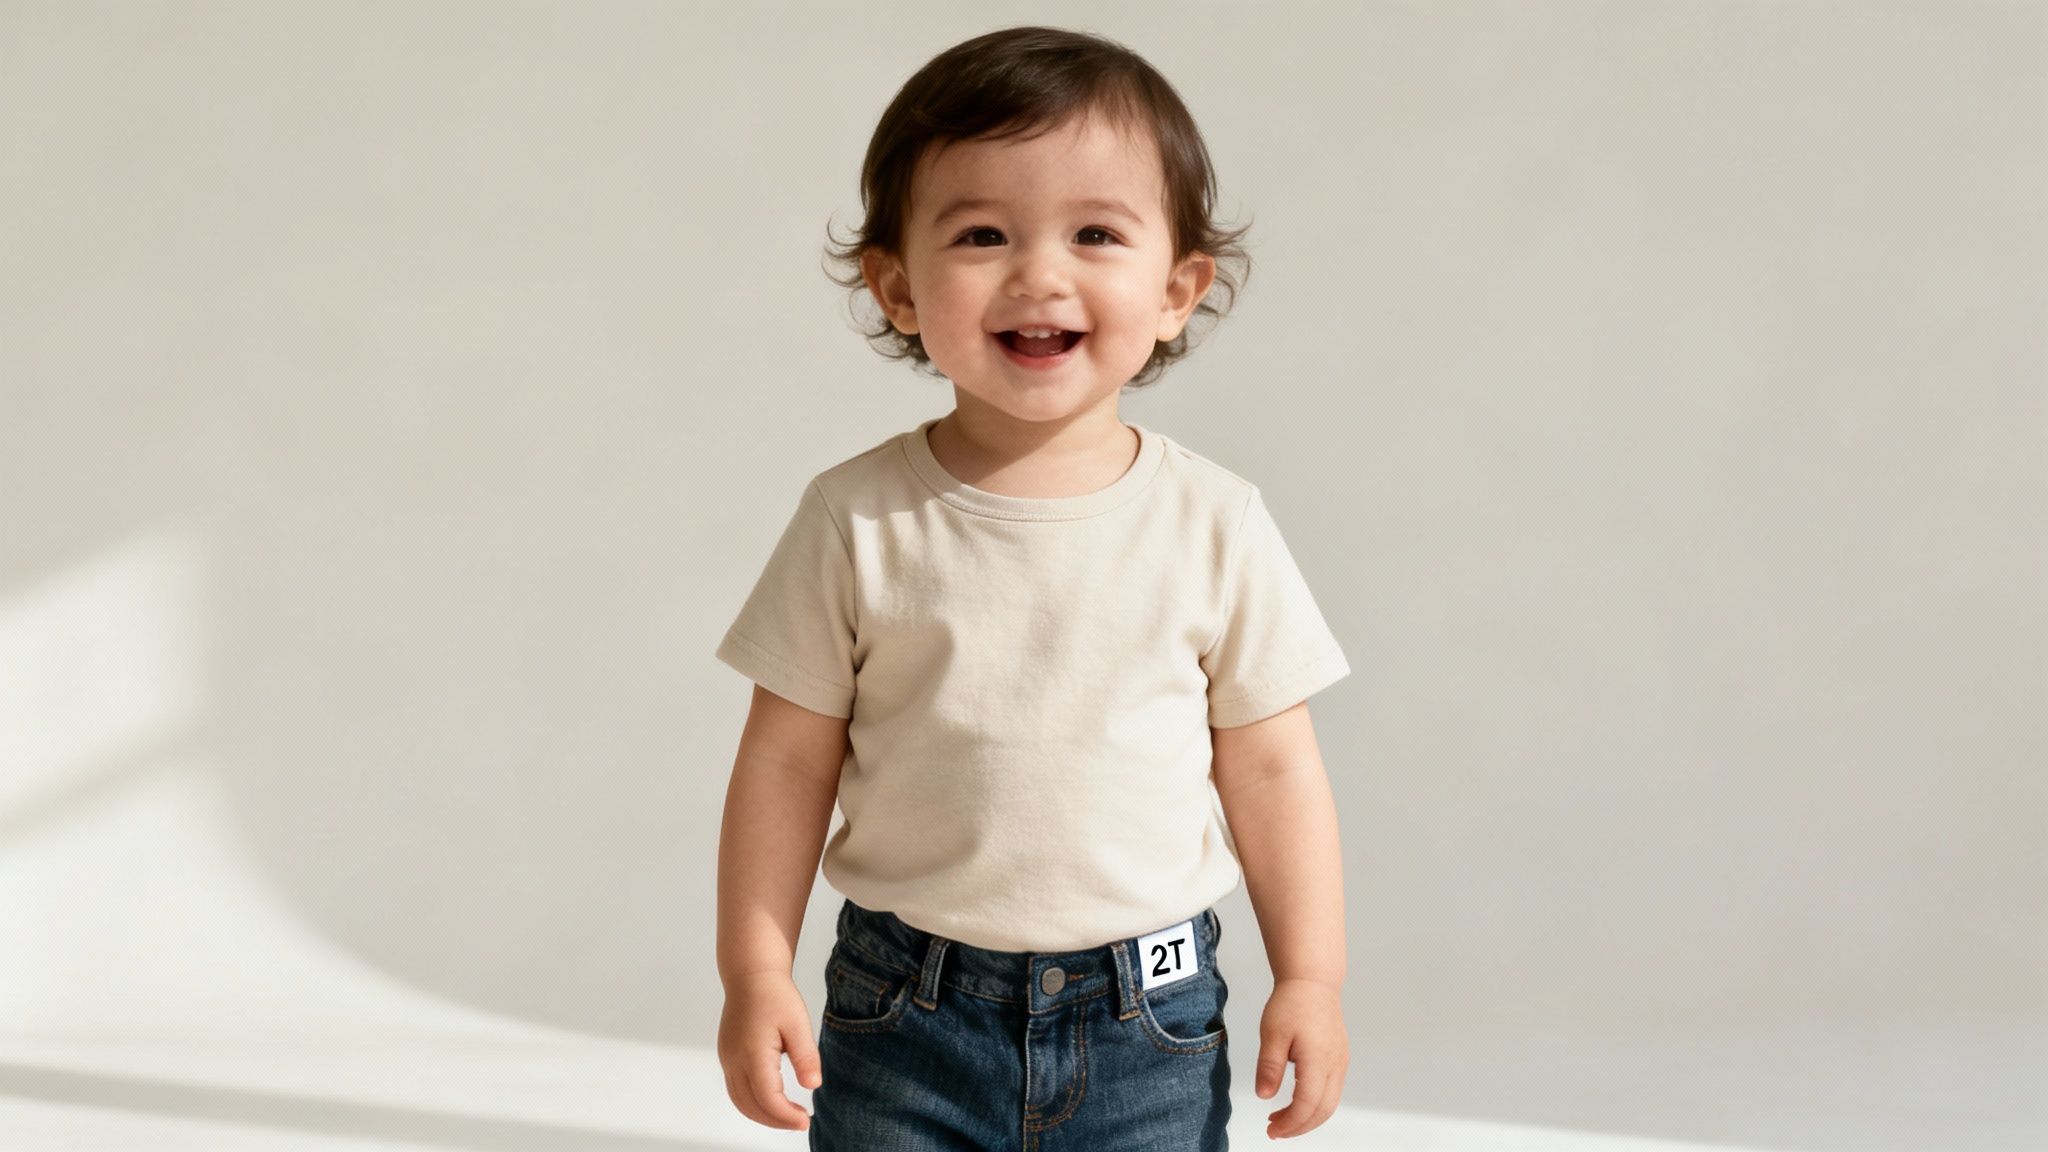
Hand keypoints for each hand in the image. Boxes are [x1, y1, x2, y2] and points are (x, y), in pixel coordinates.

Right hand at [718, 969, 822, 1130]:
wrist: (751, 974)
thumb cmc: (775, 995)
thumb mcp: (798, 1024)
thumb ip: (805, 1056)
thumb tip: (813, 1085)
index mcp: (752, 1054)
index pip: (768, 1099)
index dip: (786, 1116)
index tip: (805, 1119)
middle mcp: (734, 1060)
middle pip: (750, 1106)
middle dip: (775, 1120)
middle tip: (800, 1121)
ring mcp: (727, 1059)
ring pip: (739, 1101)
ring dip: (762, 1115)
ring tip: (788, 1115)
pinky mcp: (727, 1056)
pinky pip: (735, 1089)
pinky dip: (752, 1103)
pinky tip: (772, 1100)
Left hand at [1254, 977, 1348, 1138]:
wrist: (1312, 982)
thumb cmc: (1293, 1003)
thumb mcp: (1272, 1034)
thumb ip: (1269, 1067)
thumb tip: (1264, 1095)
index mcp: (1319, 1060)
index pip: (1307, 1105)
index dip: (1290, 1123)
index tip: (1272, 1129)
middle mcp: (1335, 1065)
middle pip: (1323, 1111)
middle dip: (1299, 1126)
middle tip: (1275, 1130)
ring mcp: (1340, 1063)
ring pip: (1330, 1104)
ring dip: (1308, 1117)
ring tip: (1282, 1119)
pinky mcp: (1339, 1059)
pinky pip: (1332, 1091)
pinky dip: (1316, 1105)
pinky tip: (1297, 1102)